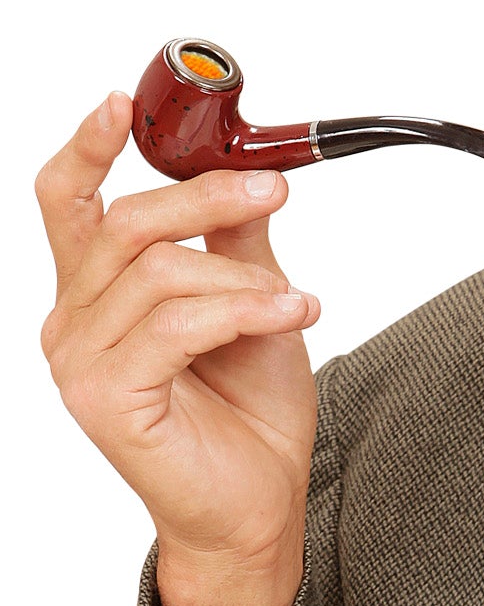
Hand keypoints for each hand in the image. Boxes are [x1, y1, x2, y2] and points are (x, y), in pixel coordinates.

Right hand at [37, 92, 318, 596]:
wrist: (260, 502)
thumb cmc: (248, 409)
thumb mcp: (253, 299)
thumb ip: (236, 239)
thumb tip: (246, 174)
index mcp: (97, 292)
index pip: (68, 202)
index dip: (88, 147)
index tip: (120, 103)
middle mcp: (74, 322)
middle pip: (123, 222)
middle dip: (205, 196)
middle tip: (273, 192)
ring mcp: (81, 362)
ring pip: (158, 270)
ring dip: (243, 277)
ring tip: (294, 302)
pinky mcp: (105, 398)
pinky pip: (176, 323)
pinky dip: (245, 309)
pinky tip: (293, 315)